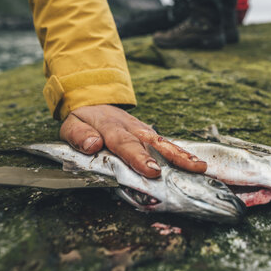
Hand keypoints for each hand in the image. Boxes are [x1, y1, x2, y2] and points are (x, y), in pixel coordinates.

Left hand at [59, 105, 206, 177]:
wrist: (95, 101)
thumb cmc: (84, 120)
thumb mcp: (71, 125)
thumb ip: (79, 136)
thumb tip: (92, 145)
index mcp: (111, 127)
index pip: (125, 143)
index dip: (138, 157)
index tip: (151, 169)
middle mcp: (132, 128)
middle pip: (154, 142)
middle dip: (171, 157)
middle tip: (188, 168)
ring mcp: (144, 131)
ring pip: (165, 142)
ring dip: (182, 155)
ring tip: (199, 166)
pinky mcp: (151, 135)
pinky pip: (167, 144)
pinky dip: (182, 153)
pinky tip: (196, 163)